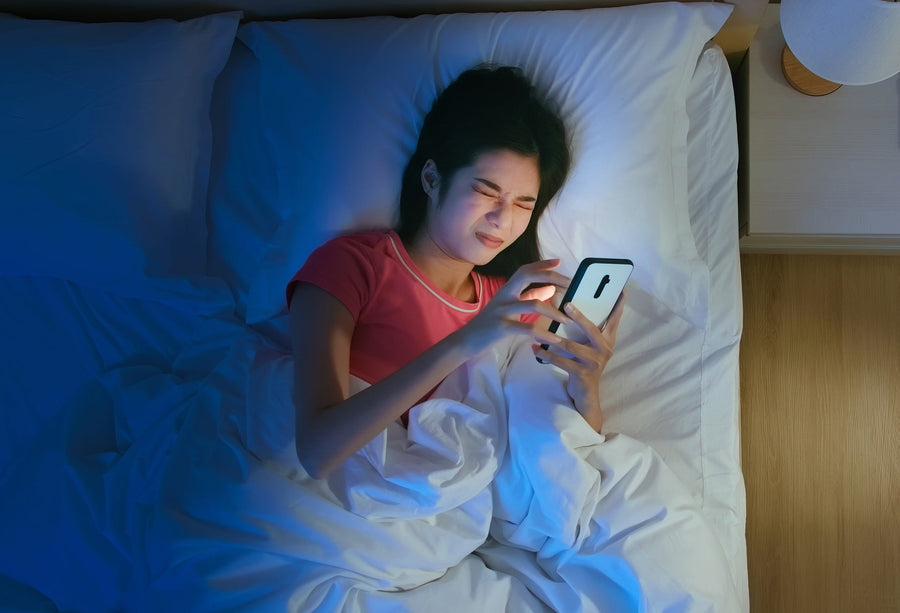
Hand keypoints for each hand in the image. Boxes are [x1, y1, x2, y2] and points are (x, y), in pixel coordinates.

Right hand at [456, 259, 572, 354]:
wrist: (466, 341)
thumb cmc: (490, 325)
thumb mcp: (509, 308)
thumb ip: (528, 297)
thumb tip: (549, 289)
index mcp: (506, 290)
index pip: (524, 270)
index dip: (541, 264)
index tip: (559, 262)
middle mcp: (503, 296)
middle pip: (526, 276)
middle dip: (549, 276)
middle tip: (569, 283)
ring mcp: (501, 310)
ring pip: (532, 304)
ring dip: (554, 312)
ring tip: (568, 321)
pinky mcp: (501, 327)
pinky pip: (527, 328)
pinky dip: (544, 334)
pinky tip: (554, 340)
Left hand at [531, 290, 625, 431]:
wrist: (585, 394)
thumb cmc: (584, 364)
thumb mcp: (589, 346)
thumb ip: (584, 328)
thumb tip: (563, 301)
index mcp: (607, 340)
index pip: (614, 319)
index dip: (617, 305)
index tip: (620, 290)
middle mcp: (604, 349)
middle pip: (592, 329)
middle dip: (579, 316)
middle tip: (567, 303)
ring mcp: (594, 362)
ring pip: (571, 346)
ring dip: (553, 338)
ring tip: (540, 331)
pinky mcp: (582, 374)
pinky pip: (561, 362)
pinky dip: (546, 355)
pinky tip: (535, 349)